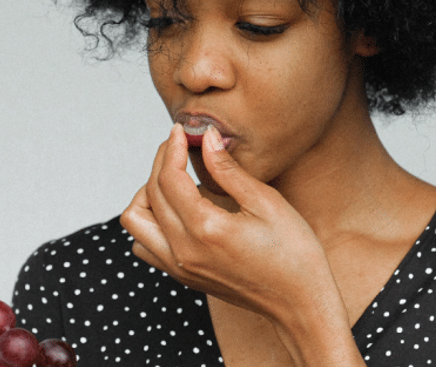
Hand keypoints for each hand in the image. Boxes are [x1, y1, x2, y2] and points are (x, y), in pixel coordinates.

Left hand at [120, 123, 339, 319]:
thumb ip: (229, 170)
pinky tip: (176, 210)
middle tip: (179, 146)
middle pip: (149, 195)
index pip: (168, 178)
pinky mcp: (181, 275)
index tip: (181, 130)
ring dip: (146, 195)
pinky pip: (145, 245)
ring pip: (135, 222)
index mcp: (205, 229)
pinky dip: (150, 222)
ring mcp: (178, 266)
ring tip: (174, 180)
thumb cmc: (293, 254)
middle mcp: (183, 251)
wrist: (299, 304)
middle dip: (160, 163)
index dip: (172, 148)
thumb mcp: (267, 203)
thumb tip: (207, 138)